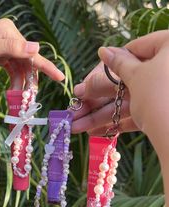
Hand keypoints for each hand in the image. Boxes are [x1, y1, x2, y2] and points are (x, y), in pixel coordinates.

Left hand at [0, 18, 64, 97]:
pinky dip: (16, 82)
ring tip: (21, 97)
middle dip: (31, 79)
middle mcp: (8, 37)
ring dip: (23, 83)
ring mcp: (4, 49)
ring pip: (22, 68)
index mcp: (7, 30)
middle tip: (32, 97)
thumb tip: (37, 48)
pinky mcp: (0, 59)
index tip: (59, 78)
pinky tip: (15, 91)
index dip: (45, 66)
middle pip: (28, 61)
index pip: (30, 51)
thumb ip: (11, 48)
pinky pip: (14, 71)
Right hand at [72, 30, 168, 154]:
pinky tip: (93, 133)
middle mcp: (166, 69)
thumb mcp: (135, 76)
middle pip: (122, 82)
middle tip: (74, 109)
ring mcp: (162, 94)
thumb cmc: (158, 94)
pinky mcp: (159, 115)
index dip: (103, 70)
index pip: (129, 52)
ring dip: (98, 116)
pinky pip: (134, 115)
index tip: (84, 85)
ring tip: (75, 127)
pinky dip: (115, 123)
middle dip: (94, 99)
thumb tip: (103, 51)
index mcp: (167, 47)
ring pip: (124, 102)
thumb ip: (117, 64)